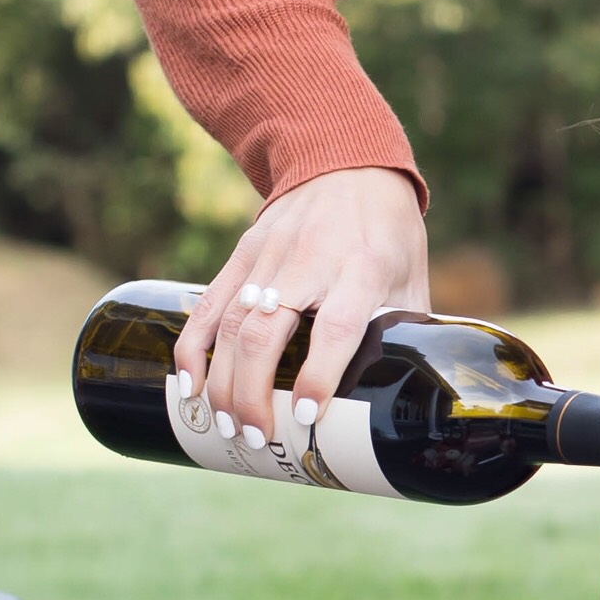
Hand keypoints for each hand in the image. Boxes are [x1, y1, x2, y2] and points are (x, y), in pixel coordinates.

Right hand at [176, 170, 430, 432]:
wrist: (348, 163)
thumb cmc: (387, 232)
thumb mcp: (410, 277)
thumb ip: (405, 332)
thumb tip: (406, 395)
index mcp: (361, 269)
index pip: (334, 326)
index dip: (318, 374)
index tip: (306, 417)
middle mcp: (310, 262)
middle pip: (268, 332)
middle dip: (254, 392)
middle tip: (256, 437)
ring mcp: (270, 256)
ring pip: (234, 323)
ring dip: (224, 380)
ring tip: (226, 426)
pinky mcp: (243, 253)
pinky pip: (211, 303)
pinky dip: (194, 345)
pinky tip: (189, 383)